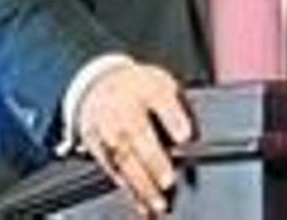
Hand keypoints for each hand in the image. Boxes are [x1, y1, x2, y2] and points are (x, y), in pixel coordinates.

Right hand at [75, 61, 193, 216]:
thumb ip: (179, 108)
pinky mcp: (95, 145)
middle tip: (168, 180)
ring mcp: (106, 126)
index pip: (160, 98)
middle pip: (136, 133)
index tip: (185, 136)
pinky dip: (125, 186)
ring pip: (122, 156)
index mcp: (147, 87)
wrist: (101, 85)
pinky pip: (110, 168)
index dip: (173, 118)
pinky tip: (139, 199)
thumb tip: (191, 136)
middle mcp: (124, 106)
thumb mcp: (165, 85)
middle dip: (153, 159)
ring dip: (140, 181)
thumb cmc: (142, 90)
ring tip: (157, 201)